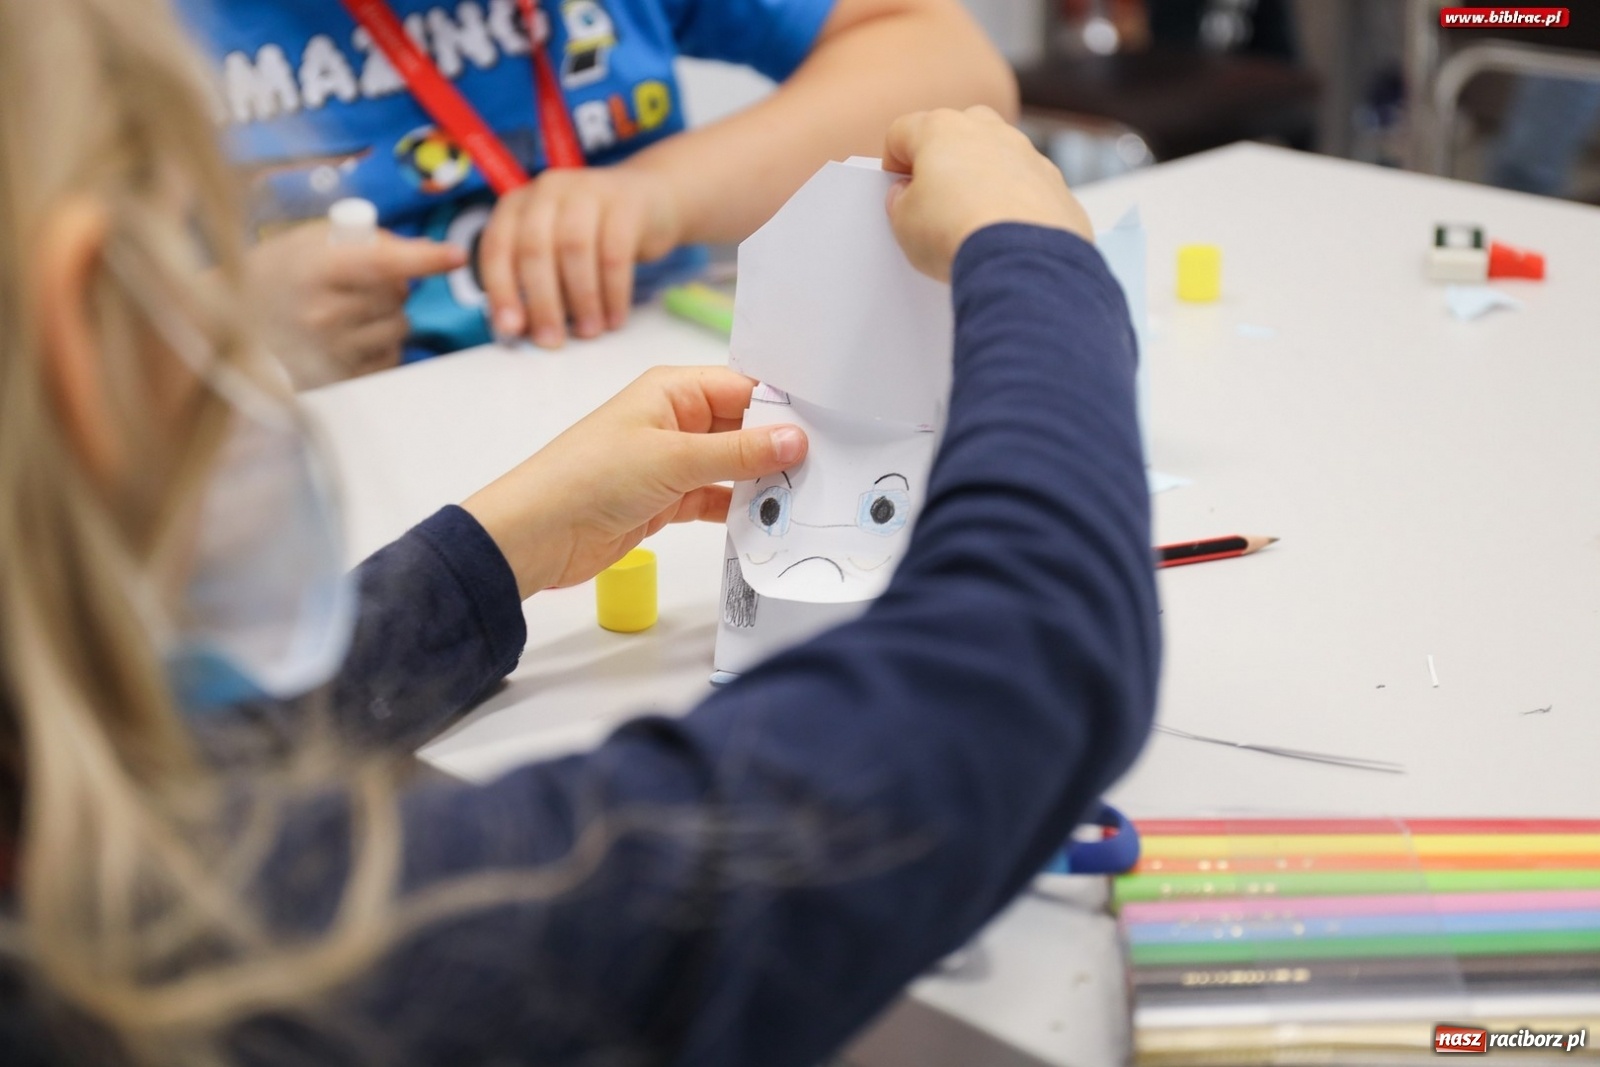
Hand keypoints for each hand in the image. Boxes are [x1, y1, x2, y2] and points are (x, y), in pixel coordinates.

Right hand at [247, 222, 465, 387]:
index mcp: (314, 270)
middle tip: (359, 282)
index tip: (455, 255)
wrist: (230, 323)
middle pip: (397, 296)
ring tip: (349, 310)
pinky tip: (350, 336)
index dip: (422, 259)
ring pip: (400, 328)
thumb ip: (367, 241)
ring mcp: (331, 352)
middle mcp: (321, 314)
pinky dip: (382, 345)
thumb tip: (424, 254)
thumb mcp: (311, 241)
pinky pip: (391, 358)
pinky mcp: (340, 380)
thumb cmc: (278, 273)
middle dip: (393, 286)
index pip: (381, 263)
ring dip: (389, 317)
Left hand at [462, 366, 805, 596]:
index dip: (783, 406)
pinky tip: (768, 523)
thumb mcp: (673, 459)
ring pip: (733, 466)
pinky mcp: (667, 500)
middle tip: (829, 467)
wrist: (536, 533)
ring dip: (762, 483)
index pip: (743, 387)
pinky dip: (738, 510)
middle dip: (779, 448)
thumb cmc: (590, 477)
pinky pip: (716, 499)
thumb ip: (738, 451)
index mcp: (673, 390)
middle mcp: (675, 420)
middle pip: (743, 427)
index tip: (828, 427)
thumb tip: (796, 439)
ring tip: (808, 498)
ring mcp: (672, 462)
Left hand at [478, 166, 680, 348]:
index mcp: (518, 204)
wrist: (648, 199)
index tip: (511, 329)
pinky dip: (614, 292)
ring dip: (581, 299)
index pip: (497, 247)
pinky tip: (615, 317)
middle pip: (535, 249)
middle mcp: (547, 191)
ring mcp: (586, 192)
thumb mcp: (555, 252)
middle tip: (552, 340)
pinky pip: (614, 253)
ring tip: (590, 332)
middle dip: (543, 302)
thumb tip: (518, 330)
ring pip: (575, 250)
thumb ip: (533, 284)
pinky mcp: (624, 204)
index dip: (501, 291)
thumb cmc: (593, 235)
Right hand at [883, 106, 1092, 280]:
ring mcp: (1027, 154)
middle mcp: (988, 130)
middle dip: (943, 160)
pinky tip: (1005, 235)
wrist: (1020, 263)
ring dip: (983, 179)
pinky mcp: (1055, 184)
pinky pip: (1028, 186)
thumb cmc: (956, 234)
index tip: (897, 190)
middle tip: (934, 200)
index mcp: (941, 129)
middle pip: (955, 131)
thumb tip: (909, 197)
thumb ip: (900, 203)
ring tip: (972, 222)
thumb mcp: (903, 224)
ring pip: (998, 155)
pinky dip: (1015, 203)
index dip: (894, 163)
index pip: (902, 132)